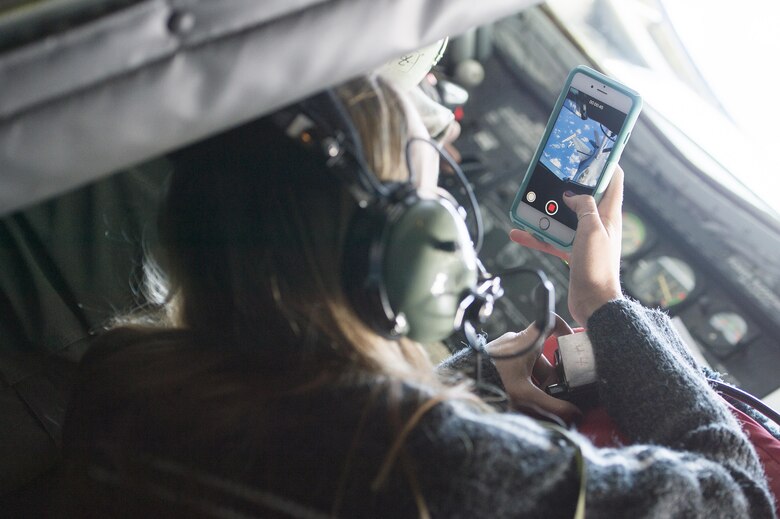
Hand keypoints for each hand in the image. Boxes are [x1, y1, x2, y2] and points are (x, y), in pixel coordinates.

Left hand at [487, 317, 580, 423]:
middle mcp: (517, 340)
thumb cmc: (495, 381)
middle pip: (543, 355)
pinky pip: (516, 364)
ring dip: (535, 381)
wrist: (463, 381)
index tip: (572, 341)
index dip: (564, 328)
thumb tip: (575, 413)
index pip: (550, 322)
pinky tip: (519, 397)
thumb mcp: (526, 395)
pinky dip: (522, 378)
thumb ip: (553, 405)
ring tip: (532, 401)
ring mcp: (505, 347)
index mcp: (528, 341)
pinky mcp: (496, 355)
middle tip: (550, 396)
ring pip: (529, 362)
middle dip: (549, 377)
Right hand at [509, 166, 624, 323]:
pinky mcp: (572, 253)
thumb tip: (573, 196)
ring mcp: (585, 239)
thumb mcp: (592, 229)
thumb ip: (584, 206)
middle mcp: (598, 224)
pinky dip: (537, 236)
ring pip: (563, 218)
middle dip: (567, 186)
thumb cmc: (598, 267)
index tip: (591, 152)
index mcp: (609, 215)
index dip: (605, 164)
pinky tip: (518, 233)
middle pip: (584, 197)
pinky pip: (552, 239)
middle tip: (552, 174)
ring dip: (546, 212)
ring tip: (530, 203)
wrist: (594, 303)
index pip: (613, 181)